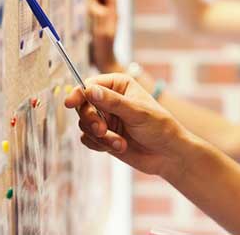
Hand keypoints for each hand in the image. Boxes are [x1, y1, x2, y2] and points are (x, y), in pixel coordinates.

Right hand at [64, 73, 188, 175]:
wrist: (168, 155)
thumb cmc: (160, 128)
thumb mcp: (137, 112)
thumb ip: (112, 101)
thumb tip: (89, 90)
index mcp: (119, 85)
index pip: (90, 85)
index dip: (78, 93)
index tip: (70, 103)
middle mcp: (109, 100)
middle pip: (83, 106)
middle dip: (91, 120)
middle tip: (102, 130)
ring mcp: (106, 118)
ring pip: (84, 125)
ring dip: (100, 137)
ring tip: (120, 143)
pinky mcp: (104, 136)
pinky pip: (88, 140)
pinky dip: (100, 145)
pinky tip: (120, 147)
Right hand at [88, 0, 120, 72]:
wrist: (105, 62)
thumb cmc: (104, 47)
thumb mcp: (101, 28)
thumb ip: (97, 10)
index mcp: (113, 12)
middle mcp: (111, 13)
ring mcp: (105, 18)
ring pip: (98, 1)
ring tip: (85, 2)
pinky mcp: (98, 24)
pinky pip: (94, 10)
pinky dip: (88, 7)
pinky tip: (82, 10)